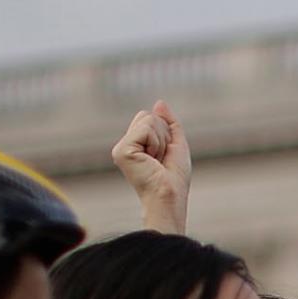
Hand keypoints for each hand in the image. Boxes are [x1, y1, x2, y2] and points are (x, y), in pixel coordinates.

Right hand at [112, 101, 190, 233]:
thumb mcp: (176, 144)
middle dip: (163, 135)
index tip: (164, 155)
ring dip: (161, 140)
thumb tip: (159, 102)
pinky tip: (152, 160)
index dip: (165, 133)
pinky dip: (156, 143)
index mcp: (135, 143)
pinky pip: (146, 129)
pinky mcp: (122, 150)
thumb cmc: (174, 177)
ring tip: (157, 161)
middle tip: (161, 158)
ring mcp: (121, 147)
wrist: (169, 196)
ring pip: (148, 119)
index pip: (150, 117)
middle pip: (147, 115)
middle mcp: (125, 144)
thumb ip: (169, 123)